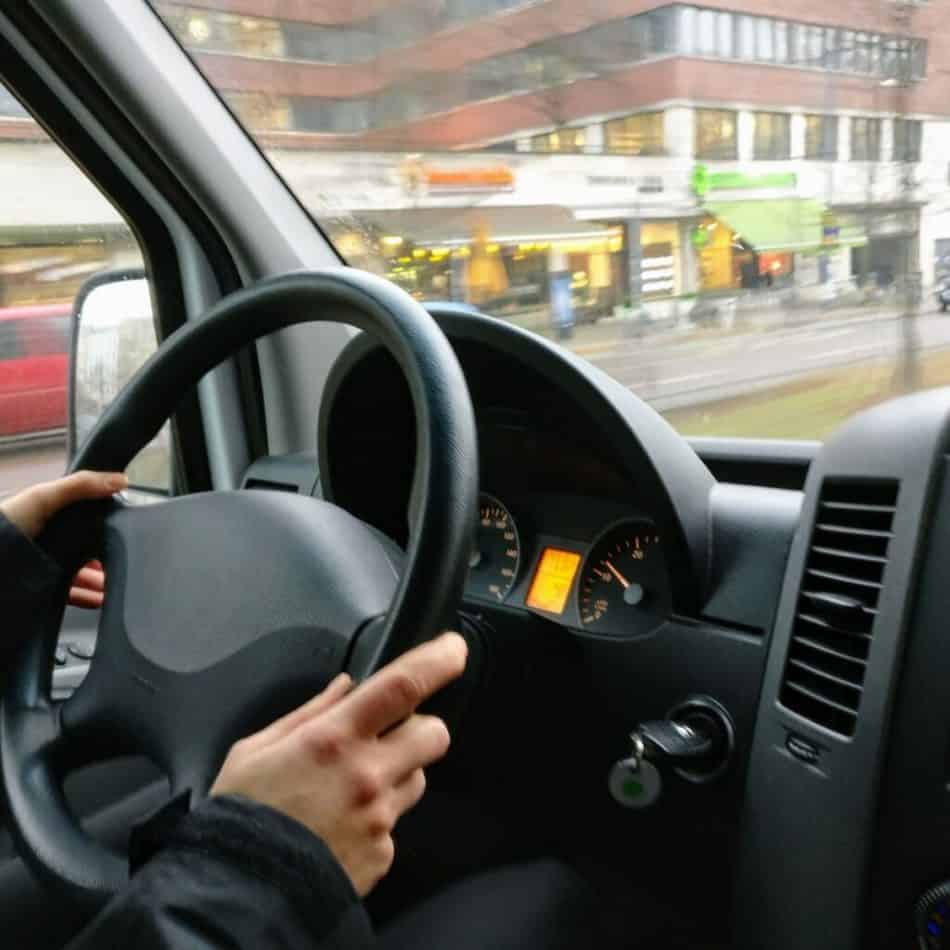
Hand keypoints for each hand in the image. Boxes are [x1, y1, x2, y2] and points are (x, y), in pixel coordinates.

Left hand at [2, 472, 125, 609]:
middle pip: (85, 548)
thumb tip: (122, 480)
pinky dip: (86, 597)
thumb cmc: (5, 526)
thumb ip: (80, 486)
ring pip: (79, 573)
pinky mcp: (38, 587)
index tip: (128, 531)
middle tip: (127, 563)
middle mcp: (49, 540)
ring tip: (115, 588)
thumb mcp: (42, 498)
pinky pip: (67, 593)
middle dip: (107, 556)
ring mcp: (44, 565)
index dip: (107, 524)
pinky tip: (99, 600)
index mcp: (50, 515)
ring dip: (99, 580)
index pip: (86, 518)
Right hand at [211, 632, 467, 896]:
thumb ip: (309, 712)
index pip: (403, 686)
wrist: (239, 893)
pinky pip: (396, 824)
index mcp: (334, 738)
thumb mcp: (256, 749)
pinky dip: (378, 819)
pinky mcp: (382, 853)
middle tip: (388, 735)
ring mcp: (379, 817)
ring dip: (398, 773)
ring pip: (418, 778)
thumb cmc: (241, 816)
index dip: (437, 661)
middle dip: (419, 728)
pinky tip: (342, 826)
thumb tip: (346, 686)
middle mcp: (366, 774)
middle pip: (434, 733)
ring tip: (352, 789)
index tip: (452, 649)